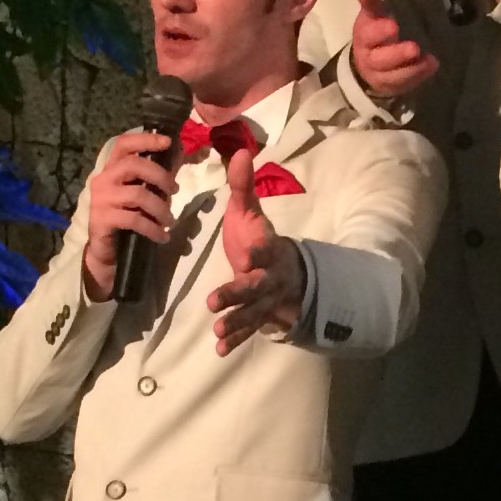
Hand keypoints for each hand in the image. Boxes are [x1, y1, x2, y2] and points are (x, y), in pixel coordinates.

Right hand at [82, 129, 177, 301]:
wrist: (108, 251)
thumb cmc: (128, 217)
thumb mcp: (145, 192)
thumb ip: (159, 173)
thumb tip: (180, 149)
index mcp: (112, 168)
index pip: (123, 143)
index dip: (145, 139)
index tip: (168, 141)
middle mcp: (103, 179)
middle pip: (133, 165)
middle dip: (160, 176)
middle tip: (175, 191)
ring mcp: (100, 199)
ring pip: (137, 194)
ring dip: (160, 208)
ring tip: (170, 221)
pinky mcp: (102, 219)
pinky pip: (134, 220)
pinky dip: (153, 229)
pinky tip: (162, 236)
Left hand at [207, 149, 306, 352]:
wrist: (286, 271)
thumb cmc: (259, 239)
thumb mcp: (250, 212)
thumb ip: (243, 186)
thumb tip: (239, 150)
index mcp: (268, 249)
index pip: (266, 250)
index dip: (259, 252)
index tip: (247, 254)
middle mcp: (269, 277)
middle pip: (256, 287)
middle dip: (237, 295)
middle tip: (215, 302)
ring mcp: (265, 300)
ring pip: (252, 313)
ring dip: (235, 322)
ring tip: (217, 330)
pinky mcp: (258, 316)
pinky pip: (248, 330)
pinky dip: (235, 340)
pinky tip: (219, 350)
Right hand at [351, 0, 439, 98]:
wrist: (366, 65)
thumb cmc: (373, 33)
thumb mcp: (371, 15)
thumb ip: (370, 0)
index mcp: (363, 38)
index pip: (368, 35)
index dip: (379, 32)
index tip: (393, 25)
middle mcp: (369, 59)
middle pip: (380, 59)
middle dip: (397, 54)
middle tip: (414, 47)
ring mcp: (380, 76)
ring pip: (394, 76)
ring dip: (412, 68)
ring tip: (430, 59)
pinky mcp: (393, 86)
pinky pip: (405, 84)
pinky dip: (419, 76)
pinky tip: (432, 65)